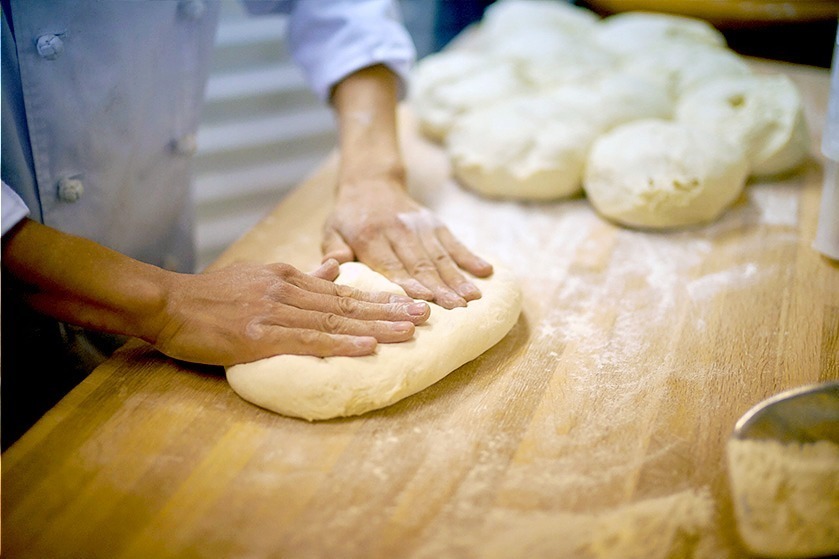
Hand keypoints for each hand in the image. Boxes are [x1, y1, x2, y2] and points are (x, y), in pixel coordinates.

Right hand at [153, 259, 429, 365]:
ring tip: (408, 331)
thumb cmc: (213, 295)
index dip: (380, 298)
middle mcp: (288, 290)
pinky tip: (366, 347)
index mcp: (289, 278)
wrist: (169, 303)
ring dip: (375, 326)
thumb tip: (336, 268)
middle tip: (426, 315)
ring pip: (335, 320)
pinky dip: (340, 344)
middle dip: (390, 310)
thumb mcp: (260, 276)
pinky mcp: (258, 334)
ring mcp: (274, 312)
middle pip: (348, 304)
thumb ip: (301, 276)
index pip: (344, 291)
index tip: (410, 303)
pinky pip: (307, 340)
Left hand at [322, 181, 492, 308]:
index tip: (426, 300)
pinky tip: (485, 271)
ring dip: (458, 278)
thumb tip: (337, 265)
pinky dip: (470, 257)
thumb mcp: (331, 230)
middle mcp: (399, 230)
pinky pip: (454, 242)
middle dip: (440, 287)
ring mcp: (420, 226)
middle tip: (456, 308)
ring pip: (441, 256)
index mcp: (370, 236)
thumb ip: (333, 249)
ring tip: (473, 298)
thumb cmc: (349, 218)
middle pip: (422, 263)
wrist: (371, 183)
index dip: (410, 283)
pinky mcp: (435, 224)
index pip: (392, 264)